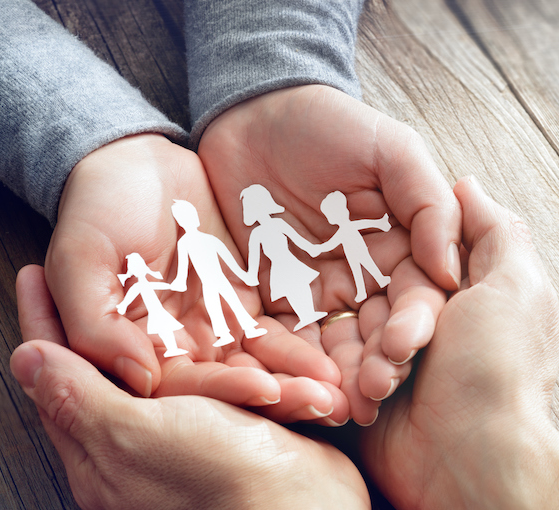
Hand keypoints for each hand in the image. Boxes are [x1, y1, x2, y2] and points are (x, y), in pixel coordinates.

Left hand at [10, 268, 369, 509]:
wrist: (305, 503)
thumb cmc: (219, 478)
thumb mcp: (134, 436)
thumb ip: (79, 396)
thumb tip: (27, 360)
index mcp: (102, 448)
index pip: (58, 376)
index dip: (43, 322)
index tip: (32, 276)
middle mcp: (138, 435)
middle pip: (106, 361)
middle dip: (98, 311)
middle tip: (86, 265)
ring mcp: (183, 422)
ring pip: (163, 355)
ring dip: (158, 316)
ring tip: (143, 270)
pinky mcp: (224, 412)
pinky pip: (208, 364)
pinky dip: (202, 338)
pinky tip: (201, 308)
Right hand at [43, 133, 345, 422]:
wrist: (133, 165)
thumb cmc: (96, 208)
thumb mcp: (80, 260)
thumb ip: (96, 324)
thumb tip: (139, 381)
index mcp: (134, 345)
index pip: (180, 387)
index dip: (223, 391)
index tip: (268, 391)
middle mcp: (176, 346)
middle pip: (227, 384)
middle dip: (277, 396)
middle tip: (326, 406)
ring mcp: (212, 325)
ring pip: (257, 364)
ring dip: (298, 380)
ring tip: (339, 391)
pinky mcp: (240, 303)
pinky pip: (273, 332)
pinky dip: (300, 348)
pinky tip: (331, 359)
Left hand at [198, 85, 456, 420]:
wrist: (256, 116)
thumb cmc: (330, 126)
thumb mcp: (392, 150)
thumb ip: (428, 204)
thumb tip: (449, 271)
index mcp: (400, 246)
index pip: (418, 297)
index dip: (413, 326)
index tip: (400, 350)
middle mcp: (365, 275)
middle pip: (379, 330)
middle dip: (378, 364)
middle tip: (369, 394)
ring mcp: (320, 287)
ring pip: (336, 341)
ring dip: (337, 375)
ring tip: (336, 404)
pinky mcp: (274, 292)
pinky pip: (285, 332)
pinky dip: (290, 358)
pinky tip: (291, 381)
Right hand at [359, 177, 558, 507]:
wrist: (473, 463)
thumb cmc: (498, 372)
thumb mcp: (513, 288)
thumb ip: (491, 232)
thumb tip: (466, 184)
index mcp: (455, 298)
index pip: (408, 268)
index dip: (404, 283)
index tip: (404, 302)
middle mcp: (422, 326)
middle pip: (376, 301)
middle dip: (383, 328)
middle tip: (401, 351)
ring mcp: (391, 360)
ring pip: (352, 335)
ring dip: (363, 358)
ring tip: (383, 383)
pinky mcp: (363, 389)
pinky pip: (336, 368)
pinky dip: (346, 380)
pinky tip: (362, 397)